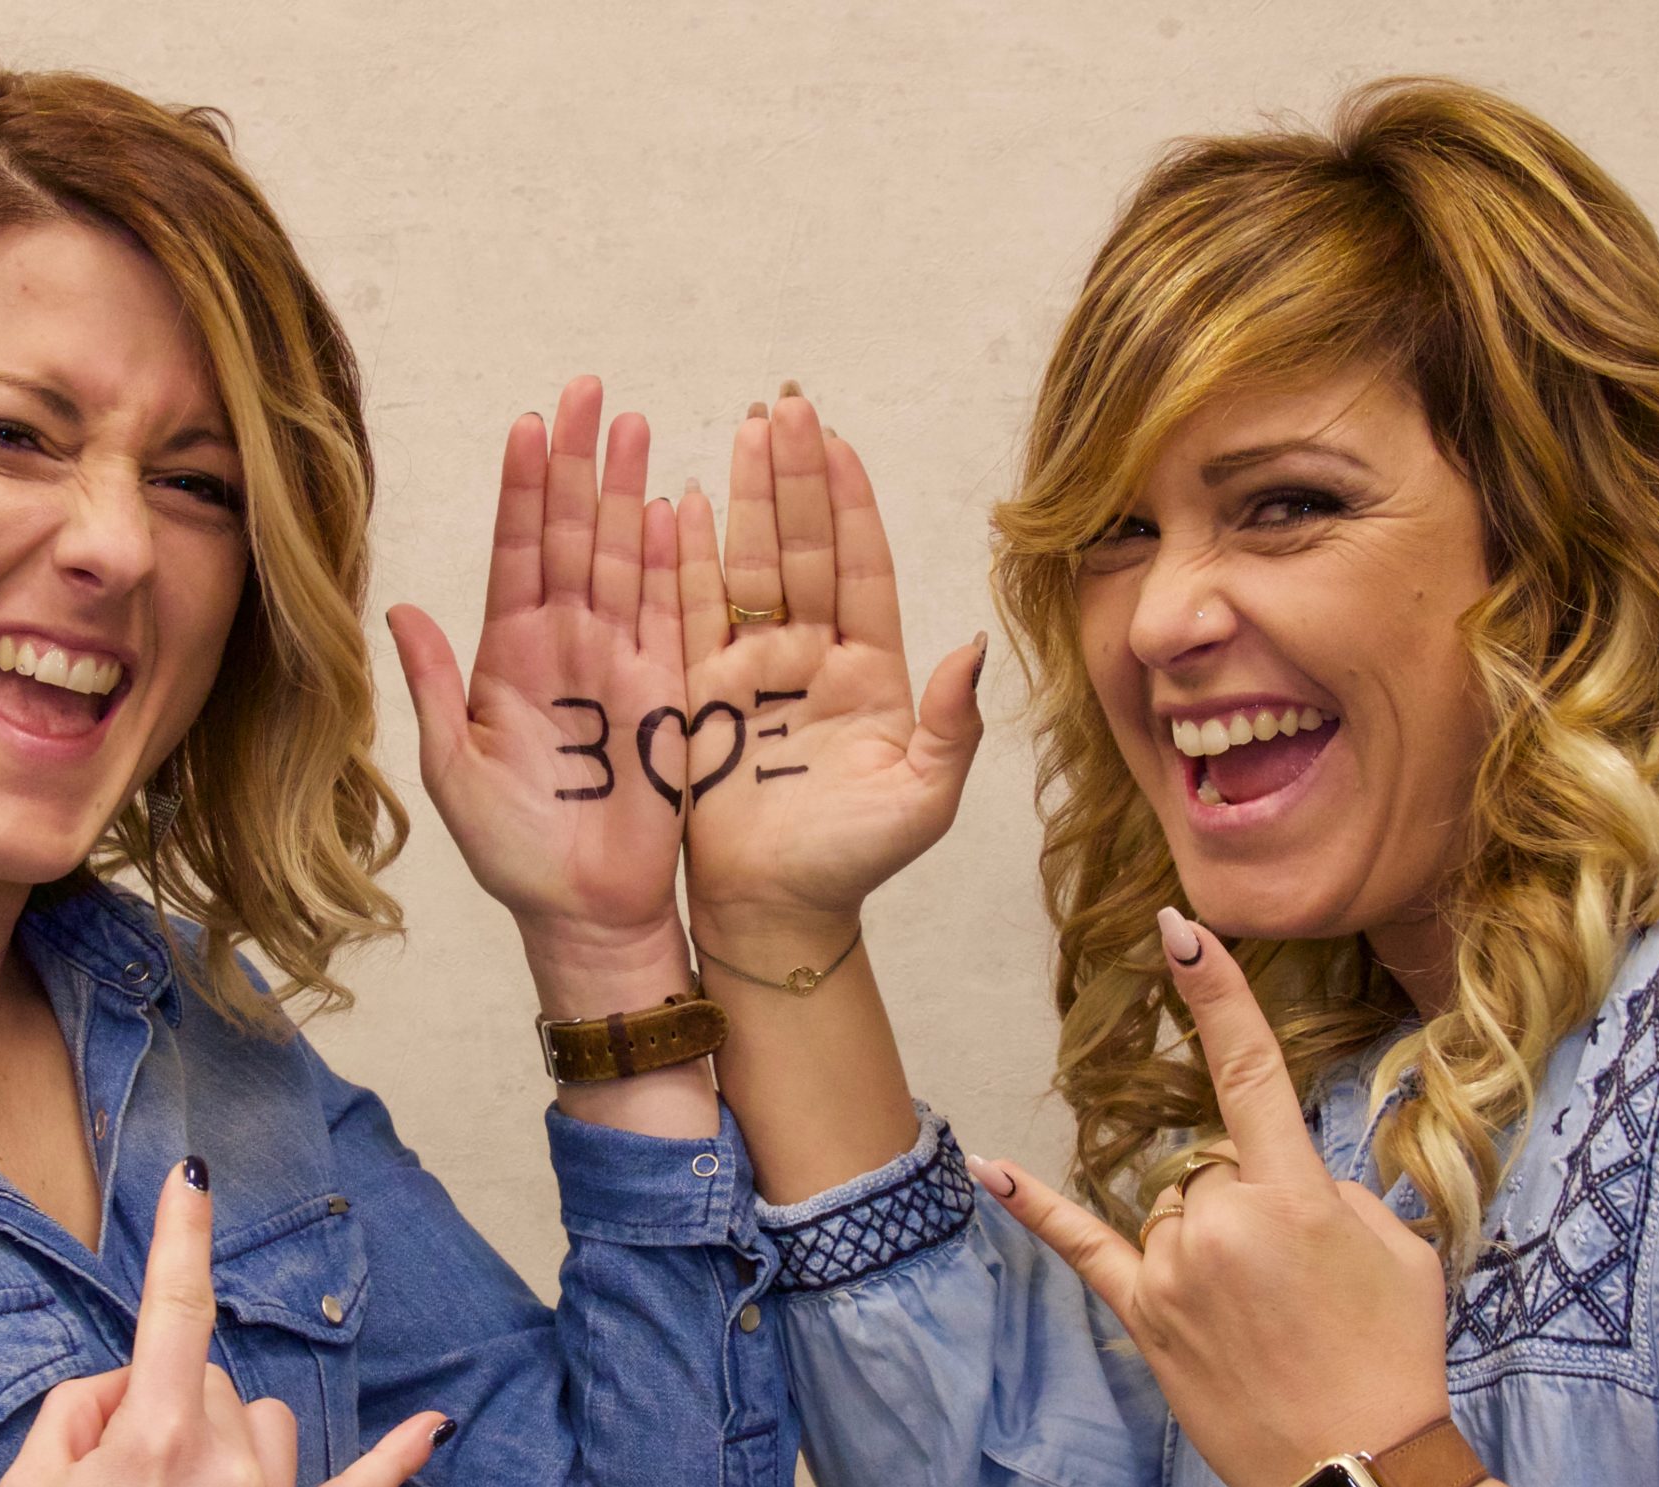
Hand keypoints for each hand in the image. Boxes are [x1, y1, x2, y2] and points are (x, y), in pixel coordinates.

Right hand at [0, 1162, 445, 1486]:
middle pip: (206, 1376)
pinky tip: (434, 1425)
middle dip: (156, 1403)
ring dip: (220, 1434)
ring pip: (260, 1419)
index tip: (194, 1178)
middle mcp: (226, 1471)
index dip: (183, 1238)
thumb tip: (132, 1386)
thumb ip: (84, 1409)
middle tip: (102, 1484)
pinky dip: (394, 1460)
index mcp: (154, 1442)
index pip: (174, 1313)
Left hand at [389, 376, 688, 956]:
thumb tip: (400, 609)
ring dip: (628, 490)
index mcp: (508, 654)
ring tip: (634, 423)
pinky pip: (673, 613)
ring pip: (624, 557)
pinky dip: (674, 560)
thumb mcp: (452, 769)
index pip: (517, 551)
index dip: (524, 487)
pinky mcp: (666, 691)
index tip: (530, 424)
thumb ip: (433, 686)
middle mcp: (565, 644)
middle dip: (580, 461)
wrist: (583, 909)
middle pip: (573, 534)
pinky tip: (674, 505)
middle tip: (589, 388)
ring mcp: (620, 662)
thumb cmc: (513, 851)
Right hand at [677, 392, 984, 939]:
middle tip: (786, 404)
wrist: (777, 912)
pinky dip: (687, 559)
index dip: (851, 505)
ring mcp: (753, 670)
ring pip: (750, 564)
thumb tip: (971, 649)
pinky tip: (688, 502)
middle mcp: (811, 656)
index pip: (860, 568)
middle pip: (803, 547)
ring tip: (746, 427)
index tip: (840, 442)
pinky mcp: (700, 693)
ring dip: (749, 495)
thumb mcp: (924, 799)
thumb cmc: (855, 863)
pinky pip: (691, 613)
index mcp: (871, 671)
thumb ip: (953, 726)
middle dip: (796, 474)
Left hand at [964, 908, 1448, 1486]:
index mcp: (1295, 1195)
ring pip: (1174, 1207)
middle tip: (1301, 1287)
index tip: (1182, 933)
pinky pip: (1083, 1246)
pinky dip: (1036, 1207)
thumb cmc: (1393, 1357)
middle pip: (1213, 1164)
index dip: (1218, 997)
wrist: (1359, 1471)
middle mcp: (1222, 1221)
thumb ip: (1335, 1194)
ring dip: (1211, 1241)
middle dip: (1252, 1206)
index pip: (1251, 1072)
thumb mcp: (1399, 1252)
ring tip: (1264, 1317)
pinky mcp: (1144, 1314)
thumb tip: (1285, 1183)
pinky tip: (991, 1167)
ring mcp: (1175, 1269)